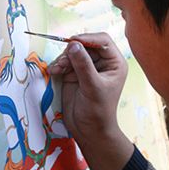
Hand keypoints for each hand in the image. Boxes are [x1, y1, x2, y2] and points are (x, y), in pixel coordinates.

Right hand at [48, 33, 133, 169]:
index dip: (88, 38)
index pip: (103, 41)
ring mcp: (87, 68)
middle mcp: (101, 63)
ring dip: (63, 58)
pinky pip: (64, 62)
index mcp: (114, 63)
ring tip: (57, 69)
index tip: (74, 42)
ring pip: (73, 52)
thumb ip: (83, 65)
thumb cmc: (98, 111)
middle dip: (72, 50)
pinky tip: (54, 71)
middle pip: (85, 45)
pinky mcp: (74, 74)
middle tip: (63, 61)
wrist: (88, 130)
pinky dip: (58, 65)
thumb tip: (73, 44)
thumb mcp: (92, 86)